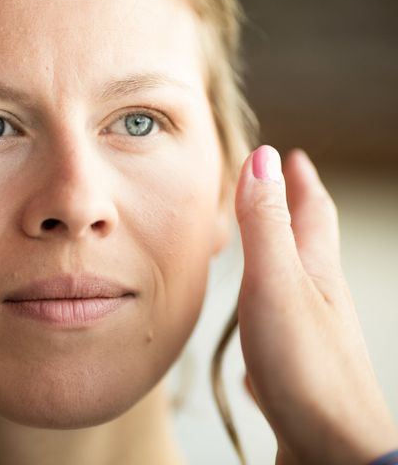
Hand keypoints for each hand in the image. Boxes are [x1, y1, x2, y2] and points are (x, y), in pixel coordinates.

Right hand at [234, 145, 397, 463]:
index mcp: (315, 271)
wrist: (332, 449)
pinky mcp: (296, 369)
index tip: (290, 155)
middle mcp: (319, 299)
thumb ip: (265, 224)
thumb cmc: (305, 368)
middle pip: (310, 244)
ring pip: (295, 283)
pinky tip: (258, 324)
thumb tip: (263, 159)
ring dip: (280, 256)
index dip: (300, 179)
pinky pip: (280, 323)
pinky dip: (267, 306)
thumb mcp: (276, 283)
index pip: (312, 211)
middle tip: (281, 191)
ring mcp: (310, 335)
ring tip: (265, 247)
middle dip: (294, 212)